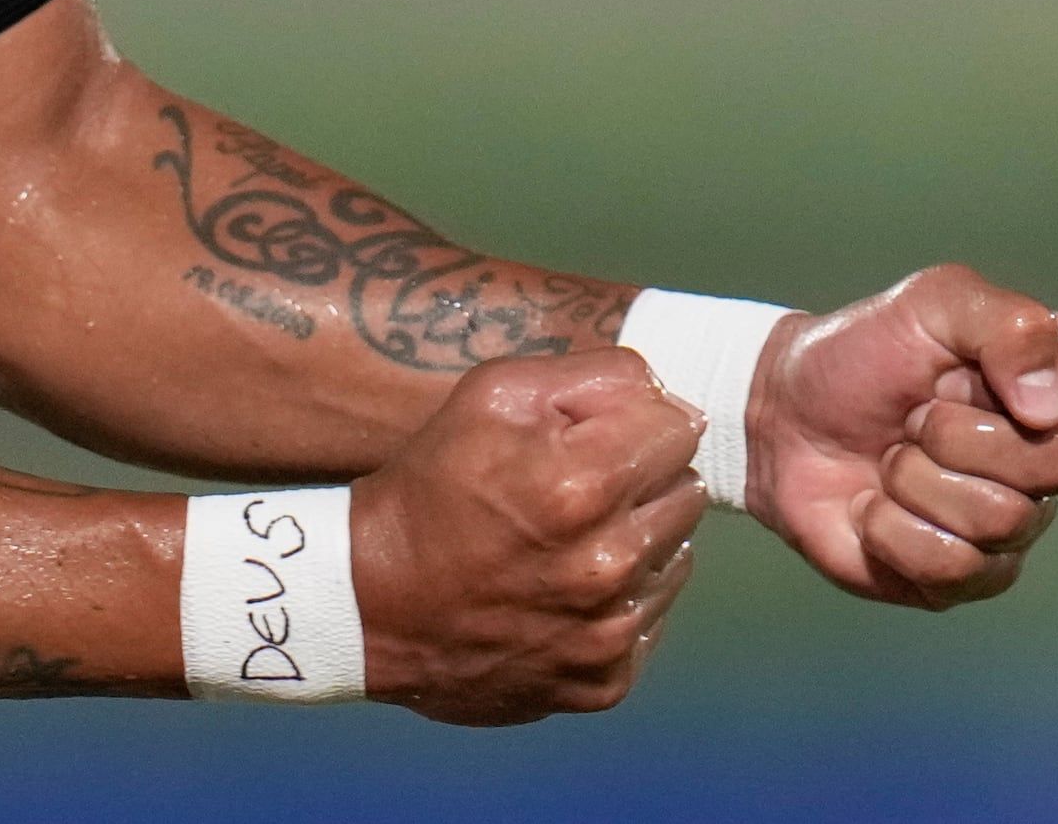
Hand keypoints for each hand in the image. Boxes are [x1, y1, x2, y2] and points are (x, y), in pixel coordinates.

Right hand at [351, 349, 705, 725]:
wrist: (371, 606)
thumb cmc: (430, 487)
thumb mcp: (490, 394)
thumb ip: (592, 375)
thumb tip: (665, 394)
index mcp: (582, 485)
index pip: (679, 429)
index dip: (636, 422)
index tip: (596, 436)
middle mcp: (607, 565)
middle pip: (686, 492)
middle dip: (642, 479)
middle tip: (579, 488)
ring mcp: (609, 633)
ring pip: (676, 557)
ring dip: (636, 541)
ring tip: (567, 541)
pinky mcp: (605, 682)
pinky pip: (651, 620)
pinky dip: (619, 601)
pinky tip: (564, 590)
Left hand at [742, 266, 1057, 609]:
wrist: (778, 420)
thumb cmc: (858, 356)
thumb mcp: (929, 304)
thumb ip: (1007, 324)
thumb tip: (1049, 408)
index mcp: (1046, 382)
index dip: (1032, 382)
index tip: (966, 367)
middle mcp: (1042, 455)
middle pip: (1057, 463)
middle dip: (959, 433)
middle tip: (914, 416)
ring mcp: (1009, 521)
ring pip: (1003, 518)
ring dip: (918, 480)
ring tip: (890, 458)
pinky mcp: (965, 577)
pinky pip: (956, 567)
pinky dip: (893, 530)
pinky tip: (873, 508)